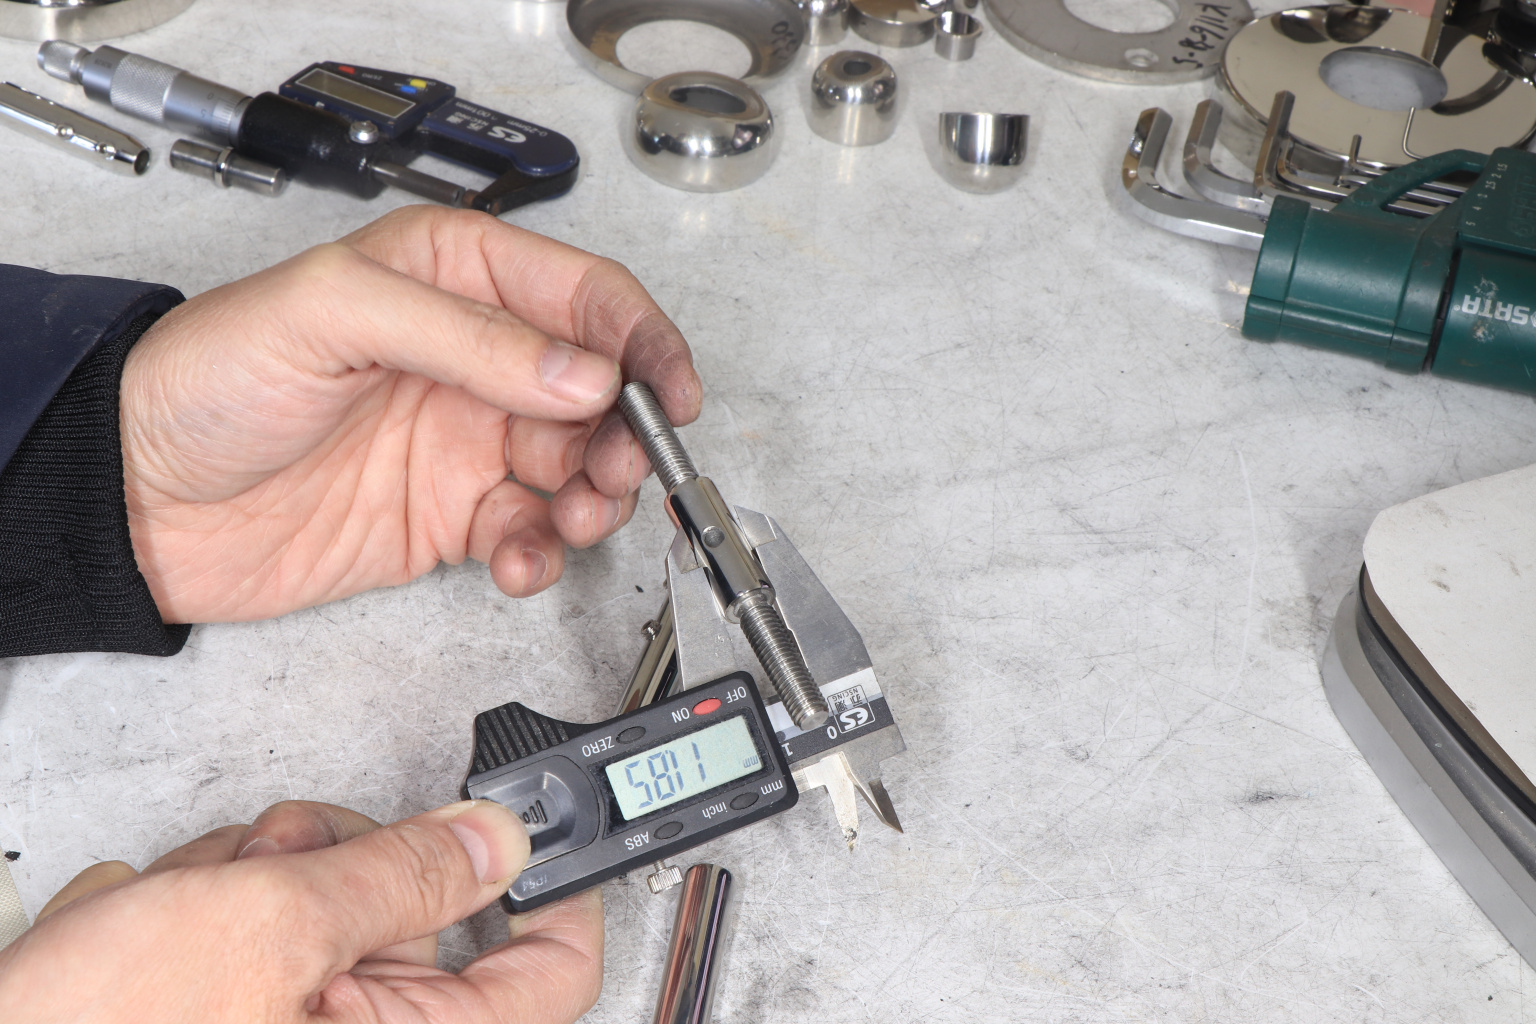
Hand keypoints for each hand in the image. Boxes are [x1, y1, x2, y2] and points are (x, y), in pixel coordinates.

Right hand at [0, 799, 603, 1022]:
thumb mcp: (270, 928)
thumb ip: (402, 874)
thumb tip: (502, 840)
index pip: (552, 971)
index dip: (558, 887)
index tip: (537, 822)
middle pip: (418, 911)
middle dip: (339, 860)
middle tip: (275, 858)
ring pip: (328, 901)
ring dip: (252, 874)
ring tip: (176, 909)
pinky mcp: (241, 1011)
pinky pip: (262, 924)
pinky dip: (207, 902)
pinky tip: (144, 928)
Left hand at [121, 206, 701, 621]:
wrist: (139, 502)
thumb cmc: (207, 381)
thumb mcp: (333, 316)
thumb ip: (469, 338)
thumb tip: (582, 373)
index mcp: (454, 277)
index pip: (586, 295)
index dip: (643, 342)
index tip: (671, 397)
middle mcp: (474, 357)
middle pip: (600, 389)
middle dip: (628, 432)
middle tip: (618, 470)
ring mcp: (467, 439)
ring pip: (579, 466)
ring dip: (594, 498)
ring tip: (570, 518)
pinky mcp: (451, 515)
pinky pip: (529, 533)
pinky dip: (540, 554)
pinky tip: (517, 562)